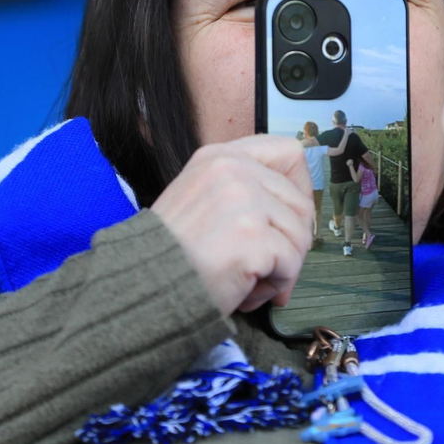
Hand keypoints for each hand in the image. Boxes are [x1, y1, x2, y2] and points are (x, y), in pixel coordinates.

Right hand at [152, 135, 316, 314]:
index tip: (290, 219)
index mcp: (219, 157)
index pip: (288, 152)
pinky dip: (274, 286)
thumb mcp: (202, 199)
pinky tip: (245, 291)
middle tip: (266, 267)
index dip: (299, 188)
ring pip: (299, 235)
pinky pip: (291, 263)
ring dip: (281, 268)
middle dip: (290, 243)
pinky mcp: (252, 234)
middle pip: (300, 203)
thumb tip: (300, 210)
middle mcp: (232, 169)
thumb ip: (244, 192)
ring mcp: (243, 199)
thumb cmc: (173, 255)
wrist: (143, 288)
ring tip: (247, 279)